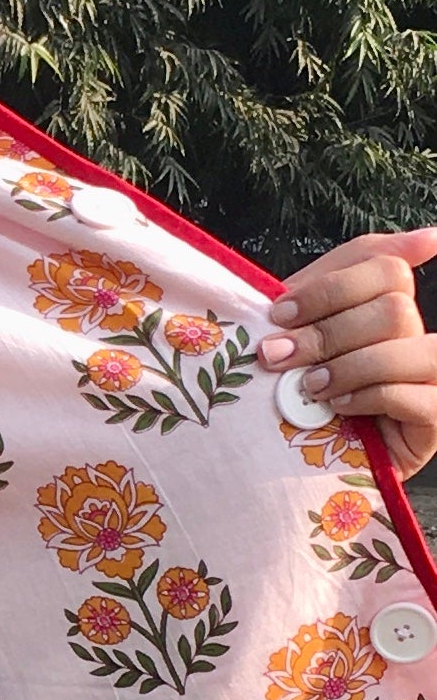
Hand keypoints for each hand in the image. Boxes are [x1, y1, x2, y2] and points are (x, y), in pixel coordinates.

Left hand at [255, 228, 436, 479]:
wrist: (301, 463)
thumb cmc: (304, 392)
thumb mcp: (312, 328)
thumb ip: (344, 275)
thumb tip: (431, 237)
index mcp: (392, 305)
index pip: (384, 267)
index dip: (329, 287)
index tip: (279, 313)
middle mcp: (420, 335)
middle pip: (392, 307)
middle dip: (326, 333)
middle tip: (279, 357)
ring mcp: (433, 377)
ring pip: (405, 345)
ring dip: (347, 366)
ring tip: (310, 387)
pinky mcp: (435, 418)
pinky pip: (413, 395)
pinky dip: (368, 398)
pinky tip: (338, 409)